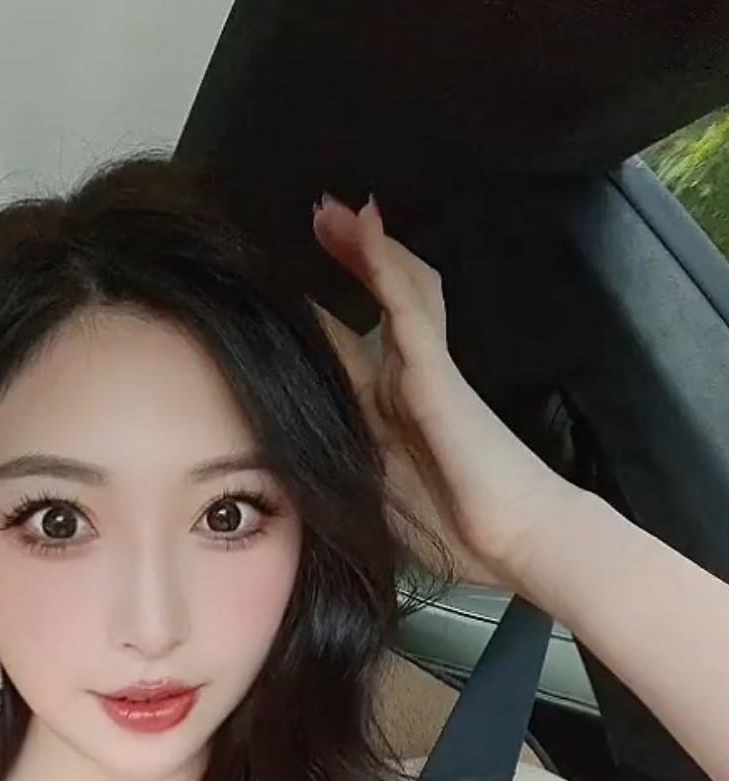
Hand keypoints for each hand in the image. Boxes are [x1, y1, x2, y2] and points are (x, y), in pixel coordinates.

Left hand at [310, 193, 579, 591]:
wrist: (517, 544)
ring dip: (363, 248)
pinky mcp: (433, 374)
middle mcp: (407, 381)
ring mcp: (422, 372)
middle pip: (380, 300)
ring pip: (395, 290)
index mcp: (392, 411)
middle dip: (349, 260)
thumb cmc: (454, 535)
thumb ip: (341, 474)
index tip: (293, 287)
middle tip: (319, 219)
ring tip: (333, 209)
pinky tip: (366, 228)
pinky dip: (384, 265)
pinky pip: (405, 308)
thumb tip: (289, 481)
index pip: (355, 347)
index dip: (328, 312)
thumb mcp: (376, 501)